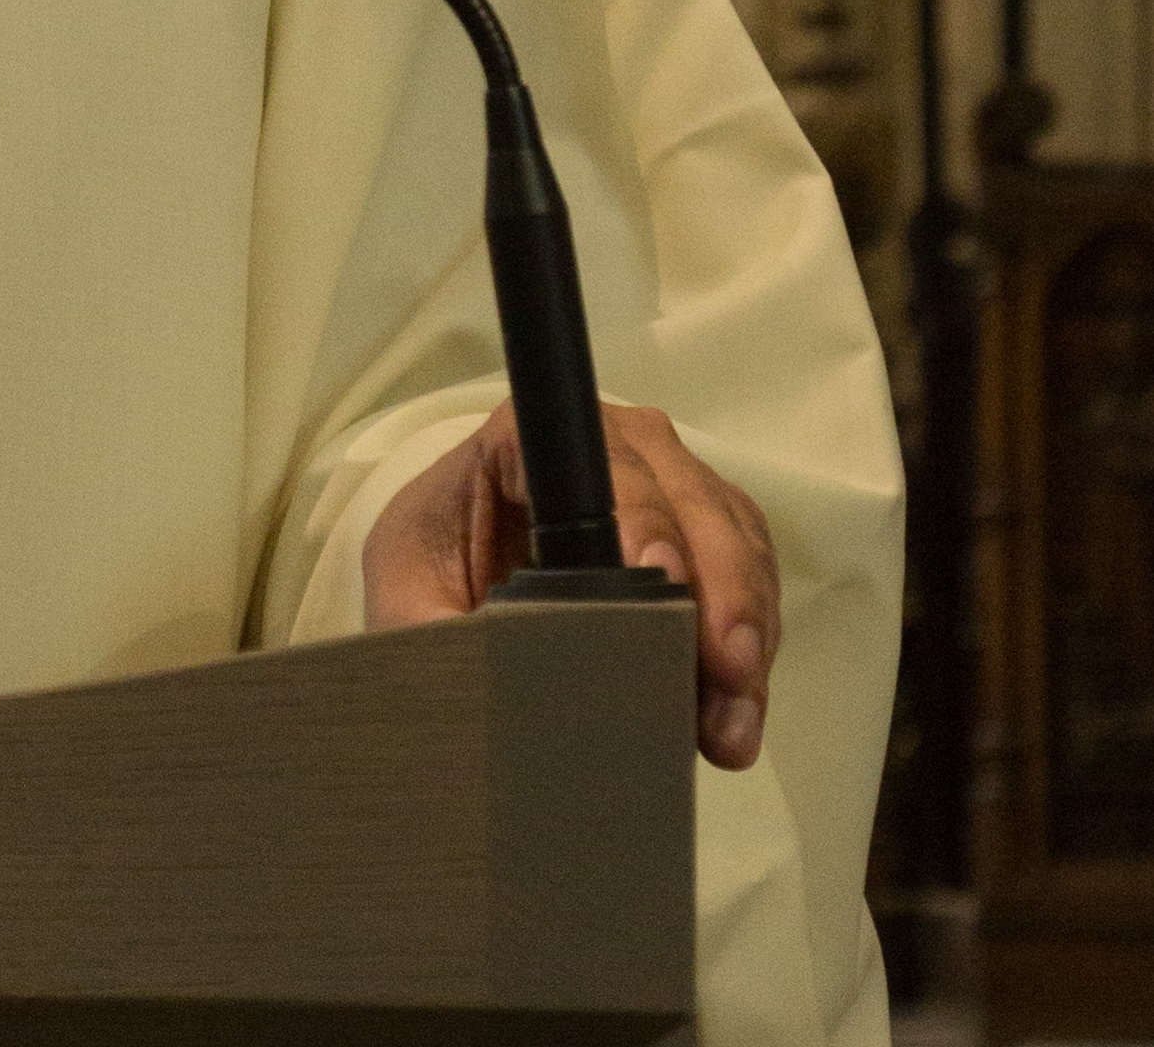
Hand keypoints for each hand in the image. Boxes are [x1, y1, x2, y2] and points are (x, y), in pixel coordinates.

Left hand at [363, 398, 779, 769]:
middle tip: (725, 676)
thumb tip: (492, 669)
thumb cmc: (427, 583)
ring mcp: (663, 485)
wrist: (450, 602)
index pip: (595, 459)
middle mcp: (608, 446)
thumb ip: (441, 629)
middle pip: (684, 494)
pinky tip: (738, 708)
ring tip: (731, 720)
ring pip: (732, 535)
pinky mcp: (700, 537)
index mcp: (521, 440)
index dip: (637, 514)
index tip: (656, 580)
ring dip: (745, 628)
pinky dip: (756, 639)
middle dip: (716, 588)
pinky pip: (751, 570)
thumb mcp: (406, 604)